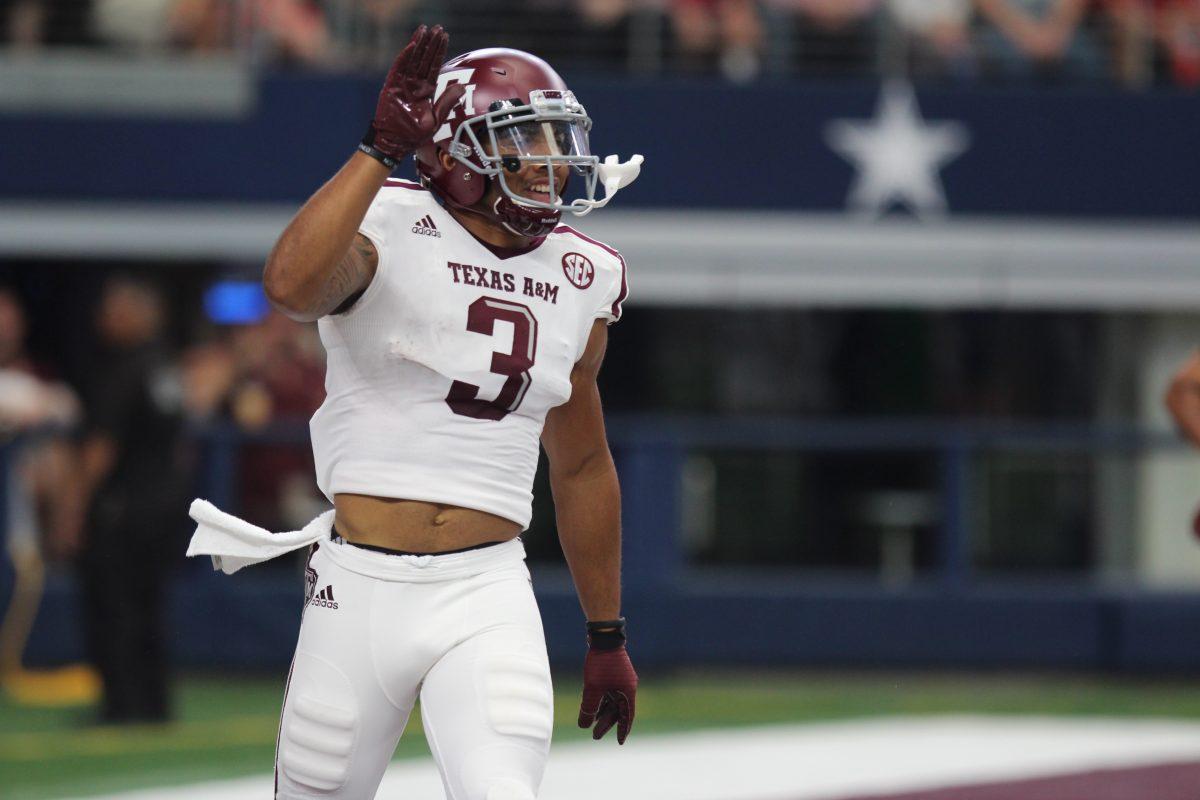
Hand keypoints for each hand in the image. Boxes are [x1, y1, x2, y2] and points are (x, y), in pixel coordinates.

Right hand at [367, 24, 464, 159]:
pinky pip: (399, 69)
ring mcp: (402, 85)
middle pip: (424, 59)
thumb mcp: (436, 120)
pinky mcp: (392, 87)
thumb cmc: (414, 136)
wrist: (395, 144)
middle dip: (431, 44)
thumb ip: (447, 103)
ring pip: (412, 60)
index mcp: (426, 91)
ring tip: (424, 29)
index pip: (434, 66)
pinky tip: (412, 45)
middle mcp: (414, 85)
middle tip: (437, 28)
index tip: (445, 37)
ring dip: (418, 44)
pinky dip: (405, 57)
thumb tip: (462, 88)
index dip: (439, 51)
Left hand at [578, 633, 636, 743]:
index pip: (627, 716)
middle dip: (606, 723)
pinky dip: (601, 700)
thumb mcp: (593, 688)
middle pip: (618, 710)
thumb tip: (584, 725)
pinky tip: (591, 705)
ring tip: (590, 723)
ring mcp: (620, 679)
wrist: (603, 636)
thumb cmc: (601, 662)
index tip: (619, 742)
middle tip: (595, 736)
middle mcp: (627, 686)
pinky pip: (608, 692)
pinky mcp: (612, 672)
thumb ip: (589, 707)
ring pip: (612, 701)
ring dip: (602, 712)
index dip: (623, 730)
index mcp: (628, 691)